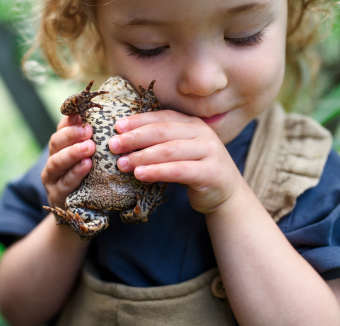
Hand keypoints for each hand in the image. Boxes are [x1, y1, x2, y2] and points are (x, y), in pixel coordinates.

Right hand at [41, 115, 94, 208]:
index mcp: (61, 147)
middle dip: (71, 135)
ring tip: (89, 147)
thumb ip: (93, 140)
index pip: (61, 128)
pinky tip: (87, 165)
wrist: (80, 212)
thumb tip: (104, 118)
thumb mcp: (92, 157)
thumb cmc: (90, 178)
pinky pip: (65, 182)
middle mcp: (53, 159)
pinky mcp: (57, 194)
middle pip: (56, 142)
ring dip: (72, 152)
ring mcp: (52, 178)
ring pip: (56, 162)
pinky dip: (75, 173)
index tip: (83, 114)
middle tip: (88, 130)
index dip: (70, 120)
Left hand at [109, 110, 243, 213]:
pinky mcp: (212, 172)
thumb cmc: (195, 171)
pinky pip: (180, 170)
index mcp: (193, 124)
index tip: (117, 126)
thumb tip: (123, 140)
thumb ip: (161, 143)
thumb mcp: (180, 152)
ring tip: (122, 163)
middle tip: (113, 145)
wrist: (226, 195)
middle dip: (135, 137)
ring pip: (170, 150)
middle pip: (164, 131)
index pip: (162, 117)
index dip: (139, 120)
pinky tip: (140, 175)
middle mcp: (203, 133)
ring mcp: (210, 151)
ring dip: (143, 156)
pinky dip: (158, 171)